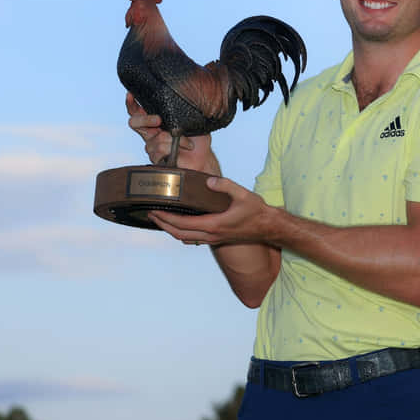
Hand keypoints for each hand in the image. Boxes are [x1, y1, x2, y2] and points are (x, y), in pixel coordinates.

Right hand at [125, 92, 212, 171]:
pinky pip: (159, 150)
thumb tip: (185, 94)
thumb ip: (185, 110)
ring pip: (155, 138)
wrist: (203, 159)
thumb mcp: (193, 120)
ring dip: (174, 139)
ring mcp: (152, 147)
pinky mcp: (156, 158)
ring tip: (187, 142)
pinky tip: (183, 149)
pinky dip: (174, 148)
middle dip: (145, 119)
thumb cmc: (198, 139)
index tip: (131, 95)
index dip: (131, 103)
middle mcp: (151, 133)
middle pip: (134, 122)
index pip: (137, 111)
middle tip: (159, 120)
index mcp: (156, 122)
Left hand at [148, 176, 272, 246]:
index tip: (154, 210)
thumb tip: (209, 180)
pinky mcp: (217, 238)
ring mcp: (214, 239)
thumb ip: (226, 186)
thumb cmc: (257, 212)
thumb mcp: (243, 194)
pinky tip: (180, 224)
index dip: (166, 218)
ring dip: (170, 230)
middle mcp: (211, 235)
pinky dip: (182, 233)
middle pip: (179, 234)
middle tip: (150, 214)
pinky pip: (193, 239)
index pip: (183, 224)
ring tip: (160, 219)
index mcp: (214, 225)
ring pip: (185, 239)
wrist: (268, 227)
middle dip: (162, 224)